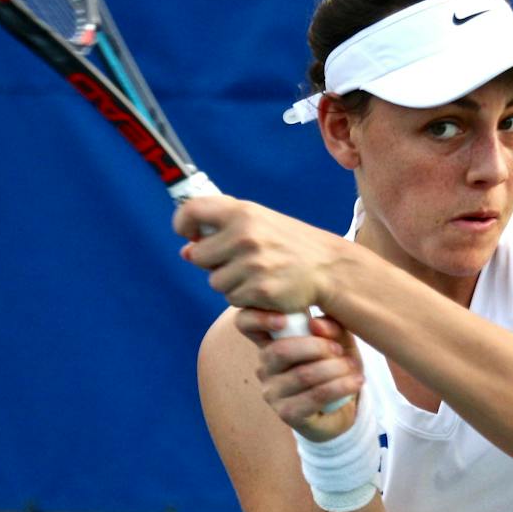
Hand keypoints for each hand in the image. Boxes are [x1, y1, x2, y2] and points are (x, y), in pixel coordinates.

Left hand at [174, 194, 340, 315]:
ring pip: (215, 282)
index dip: (183, 224)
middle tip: (237, 262)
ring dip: (230, 284)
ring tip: (257, 275)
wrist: (329, 268)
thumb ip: (223, 231)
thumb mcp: (260, 223)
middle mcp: (245, 235)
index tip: (188, 235)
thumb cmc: (290, 245)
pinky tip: (264, 288)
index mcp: (243, 213)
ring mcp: (252, 264)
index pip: (192, 211)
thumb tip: (185, 251)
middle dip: (212, 263)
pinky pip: (233, 300)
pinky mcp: (260, 290)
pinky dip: (245, 298)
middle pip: (199, 256)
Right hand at [233, 310, 364, 437]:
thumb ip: (330, 327)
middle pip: (281, 350)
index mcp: (271, 342)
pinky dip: (340, 386)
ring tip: (353, 368)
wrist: (342, 408)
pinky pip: (316, 395)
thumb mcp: (338, 341)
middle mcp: (265, 366)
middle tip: (339, 350)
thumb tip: (315, 323)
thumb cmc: (335, 366)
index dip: (259, 318)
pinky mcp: (287, 414)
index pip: (246, 324)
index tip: (284, 319)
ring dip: (335, 369)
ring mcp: (272, 392)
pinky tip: (356, 382)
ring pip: (303, 374)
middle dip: (316, 347)